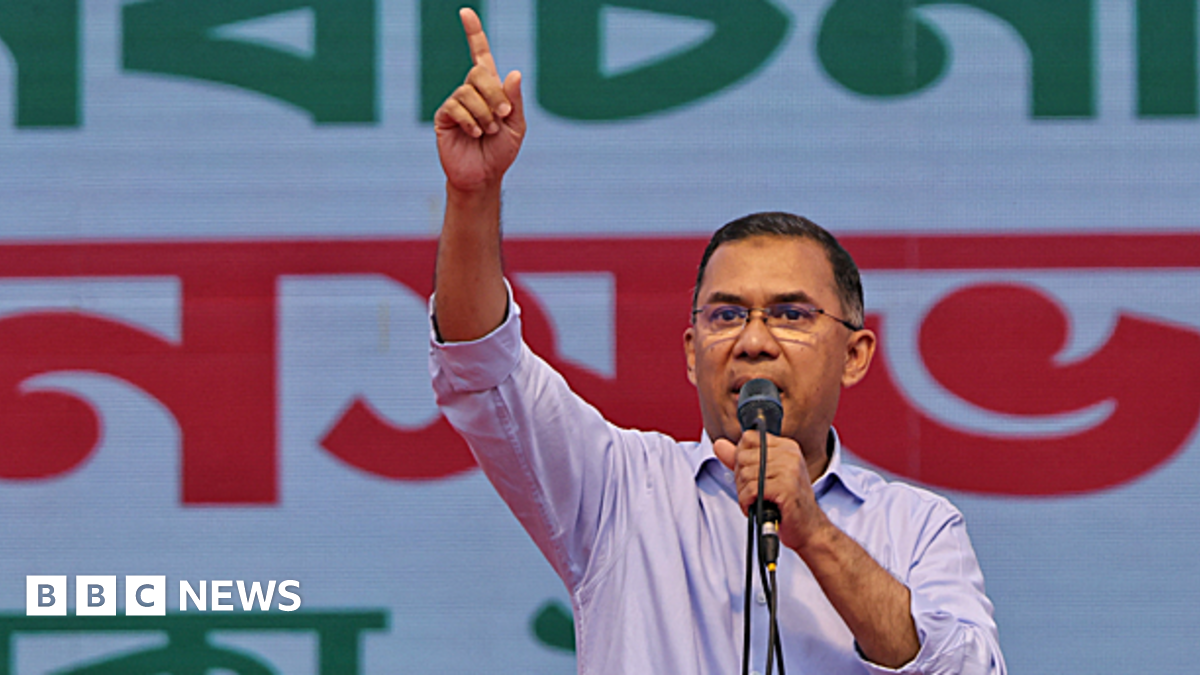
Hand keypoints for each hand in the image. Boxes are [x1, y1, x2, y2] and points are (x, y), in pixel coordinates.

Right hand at [434, 8, 525, 193]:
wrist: (484, 177)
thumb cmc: (500, 152)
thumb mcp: (517, 126)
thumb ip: (514, 100)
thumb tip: (514, 72)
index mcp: (490, 89)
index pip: (480, 55)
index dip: (474, 34)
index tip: (466, 13)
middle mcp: (470, 92)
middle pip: (478, 72)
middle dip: (494, 93)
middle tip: (502, 115)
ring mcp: (455, 103)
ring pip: (468, 91)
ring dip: (484, 113)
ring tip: (488, 132)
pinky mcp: (444, 117)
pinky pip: (455, 106)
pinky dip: (470, 120)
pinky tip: (475, 133)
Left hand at [713, 433, 831, 553]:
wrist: (807, 528)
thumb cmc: (784, 502)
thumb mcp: (763, 475)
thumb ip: (740, 459)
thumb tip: (718, 444)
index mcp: (786, 446)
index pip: (748, 438)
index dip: (741, 458)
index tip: (751, 475)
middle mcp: (790, 454)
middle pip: (743, 457)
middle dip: (741, 479)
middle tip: (754, 493)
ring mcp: (790, 470)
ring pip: (745, 475)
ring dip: (744, 494)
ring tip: (757, 501)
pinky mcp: (786, 487)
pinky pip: (751, 490)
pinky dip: (747, 503)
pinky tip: (756, 507)